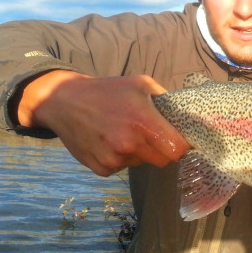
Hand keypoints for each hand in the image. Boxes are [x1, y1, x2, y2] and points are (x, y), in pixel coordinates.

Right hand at [18, 70, 190, 175]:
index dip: (181, 146)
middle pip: (162, 160)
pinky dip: (121, 158)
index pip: (177, 150)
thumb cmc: (107, 90)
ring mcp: (114, 159)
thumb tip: (187, 116)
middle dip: (161, 149)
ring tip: (124, 132)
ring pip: (141, 163)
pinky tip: (109, 140)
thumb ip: (166, 100)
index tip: (179, 140)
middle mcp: (129, 144)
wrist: (64, 101)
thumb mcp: (141, 84)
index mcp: (143, 122)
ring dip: (139, 152)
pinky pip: (122, 167)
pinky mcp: (101, 169)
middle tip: (151, 134)